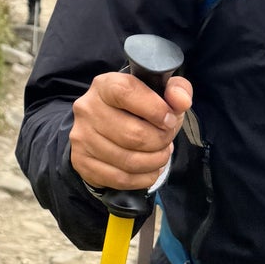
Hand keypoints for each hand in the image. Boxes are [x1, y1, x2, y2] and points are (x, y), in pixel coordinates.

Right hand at [69, 70, 193, 191]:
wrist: (105, 130)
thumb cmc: (137, 109)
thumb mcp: (160, 93)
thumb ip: (177, 90)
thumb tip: (182, 101)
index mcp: (105, 85)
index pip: (126, 93)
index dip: (155, 109)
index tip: (170, 120)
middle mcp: (88, 109)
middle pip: (132, 134)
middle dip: (160, 141)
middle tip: (167, 140)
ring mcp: (82, 137)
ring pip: (128, 160)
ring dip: (155, 161)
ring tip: (161, 154)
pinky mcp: (83, 162)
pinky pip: (121, 179)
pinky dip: (144, 177)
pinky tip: (150, 169)